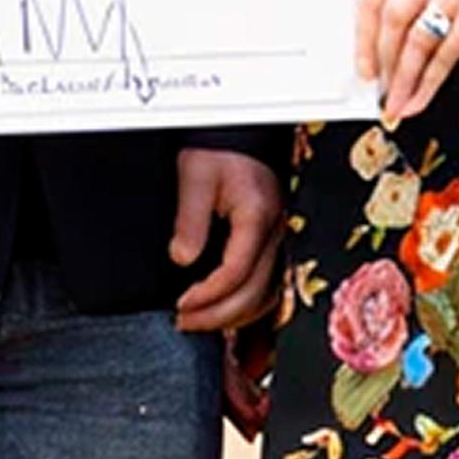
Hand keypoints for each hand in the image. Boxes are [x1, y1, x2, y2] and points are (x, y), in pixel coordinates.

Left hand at [171, 148, 283, 335]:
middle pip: (255, 293)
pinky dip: (245, 306)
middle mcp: (274, 232)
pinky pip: (266, 287)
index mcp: (257, 216)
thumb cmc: (217, 150)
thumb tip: (182, 259)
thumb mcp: (195, 176)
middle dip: (217, 315)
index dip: (208, 296)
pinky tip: (220, 310)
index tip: (181, 304)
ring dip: (233, 317)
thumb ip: (190, 220)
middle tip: (184, 322)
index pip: (237, 272)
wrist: (236, 136)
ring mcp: (277, 240)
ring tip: (198, 321)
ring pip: (265, 297)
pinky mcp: (271, 245)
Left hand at [358, 0, 458, 120]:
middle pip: (392, 19)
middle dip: (382, 60)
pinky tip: (420, 98)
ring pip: (417, 41)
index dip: (363, 38)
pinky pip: (443, 56)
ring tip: (398, 101)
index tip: (364, 67)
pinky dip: (427, 84)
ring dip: (403, 79)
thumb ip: (408, 18)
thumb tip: (379, 64)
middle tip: (380, 88)